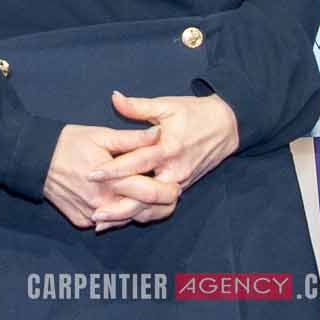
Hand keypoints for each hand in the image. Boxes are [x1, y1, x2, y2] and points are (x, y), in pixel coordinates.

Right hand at [43, 123, 176, 230]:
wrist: (34, 159)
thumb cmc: (68, 143)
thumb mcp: (101, 135)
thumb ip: (133, 139)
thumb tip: (159, 135)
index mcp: (112, 181)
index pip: (152, 193)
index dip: (169, 190)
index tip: (177, 184)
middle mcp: (103, 203)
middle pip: (143, 212)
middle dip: (161, 205)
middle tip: (170, 194)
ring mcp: (91, 215)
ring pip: (126, 220)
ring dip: (140, 210)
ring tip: (149, 197)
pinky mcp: (81, 220)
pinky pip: (107, 222)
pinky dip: (117, 214)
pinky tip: (122, 201)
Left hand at [95, 90, 239, 224]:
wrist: (227, 126)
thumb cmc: (195, 113)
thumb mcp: (167, 105)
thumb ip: (138, 107)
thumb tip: (114, 97)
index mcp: (168, 148)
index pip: (137, 162)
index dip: (114, 169)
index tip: (92, 175)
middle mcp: (175, 170)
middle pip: (145, 194)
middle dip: (120, 206)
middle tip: (94, 213)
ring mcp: (181, 182)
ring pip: (153, 206)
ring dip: (128, 214)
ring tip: (102, 222)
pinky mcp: (183, 187)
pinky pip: (161, 205)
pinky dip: (142, 212)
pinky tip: (122, 218)